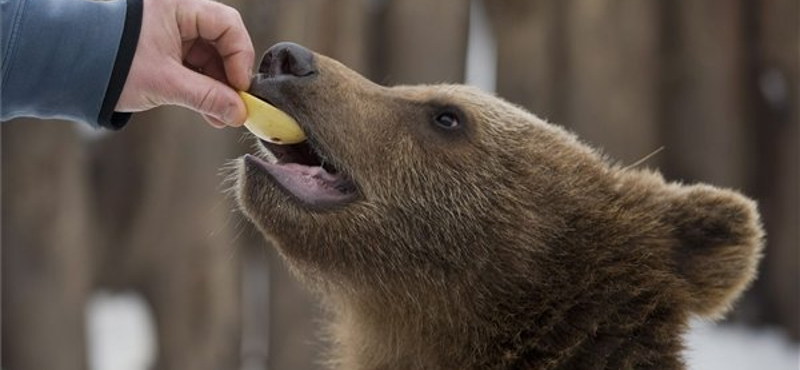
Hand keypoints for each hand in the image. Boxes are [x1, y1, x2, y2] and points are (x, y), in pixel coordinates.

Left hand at [116, 0, 254, 127]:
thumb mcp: (166, 83)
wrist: (70, 69)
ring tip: (221, 117)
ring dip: (218, 88)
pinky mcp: (166, 51)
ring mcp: (173, 33)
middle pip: (221, 42)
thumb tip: (239, 113)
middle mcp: (178, 15)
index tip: (240, 88)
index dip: (239, 56)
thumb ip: (207, 97)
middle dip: (229, 77)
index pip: (226, 25)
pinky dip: (203, 89)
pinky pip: (195, 67)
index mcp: (177, 7)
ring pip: (210, 58)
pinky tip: (210, 112)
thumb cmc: (112, 65)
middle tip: (235, 106)